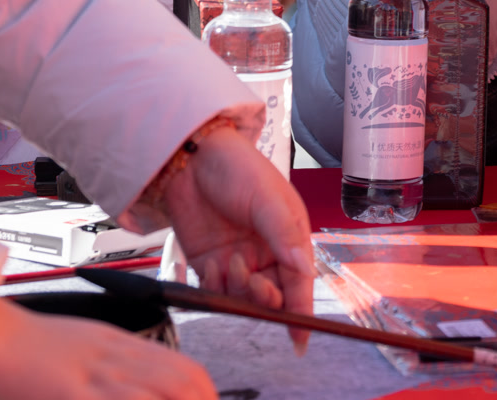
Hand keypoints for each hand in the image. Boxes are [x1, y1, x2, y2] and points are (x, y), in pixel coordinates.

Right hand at [0, 294, 214, 398]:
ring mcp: (95, 377)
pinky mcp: (70, 394)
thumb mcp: (87, 344)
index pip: (185, 369)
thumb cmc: (28, 345)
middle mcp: (116, 360)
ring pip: (159, 393)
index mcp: (121, 346)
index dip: (206, 393)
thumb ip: (118, 362)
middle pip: (182, 384)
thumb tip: (147, 384)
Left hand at [159, 122, 314, 349]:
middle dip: (266, 297)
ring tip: (229, 262)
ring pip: (244, 296)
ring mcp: (237, 259)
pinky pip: (216, 290)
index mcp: (289, 237)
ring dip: (238, 289)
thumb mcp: (268, 199)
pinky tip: (212, 265)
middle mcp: (266, 253)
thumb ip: (285, 235)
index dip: (301, 310)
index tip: (300, 339)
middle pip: (273, 295)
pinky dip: (214, 287)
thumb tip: (305, 269)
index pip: (300, 281)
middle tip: (255, 283)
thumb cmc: (238, 168)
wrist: (192, 157)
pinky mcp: (209, 263)